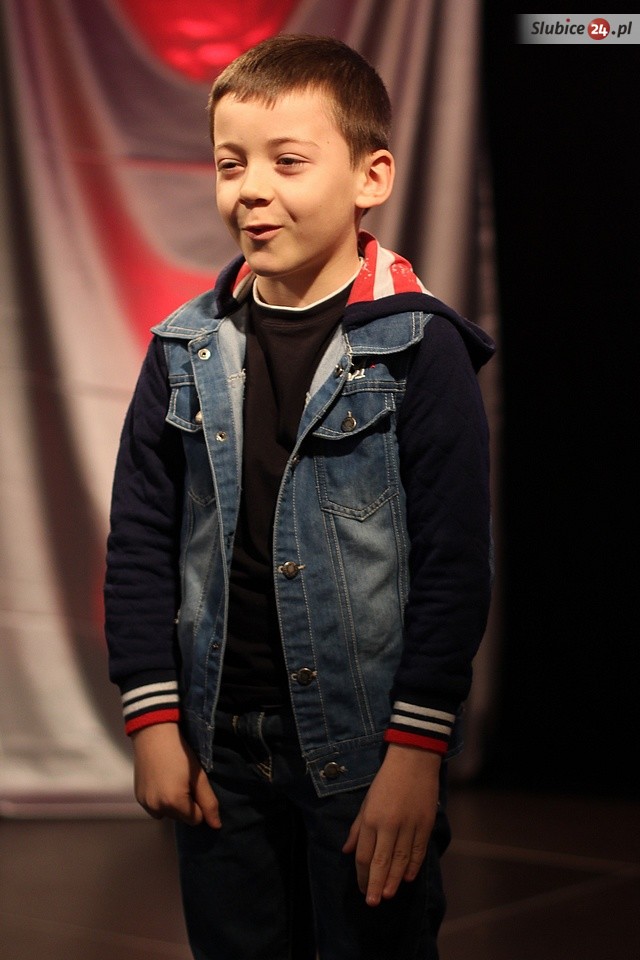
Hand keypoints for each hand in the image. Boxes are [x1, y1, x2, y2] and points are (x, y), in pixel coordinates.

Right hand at [131, 723, 220, 828]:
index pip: (196, 820)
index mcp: (174, 803)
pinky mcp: (138, 798)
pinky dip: (160, 801)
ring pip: (168, 814)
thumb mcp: (199, 776)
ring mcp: (145, 804)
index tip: (195, 786)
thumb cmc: (181, 753)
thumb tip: (216, 826)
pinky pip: (155, 809)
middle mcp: (157, 808)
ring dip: (172, 805)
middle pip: (181, 818)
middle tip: (183, 781)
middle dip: (186, 805)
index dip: (199, 804)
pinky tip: (161, 783)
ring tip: (172, 781)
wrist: (154, 735)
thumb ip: (209, 802)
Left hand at [342, 744, 440, 905]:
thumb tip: (347, 852)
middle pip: (381, 862)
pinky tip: (406, 878)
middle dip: (376, 885)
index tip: (362, 889)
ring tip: (388, 895)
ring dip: (393, 880)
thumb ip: (357, 828)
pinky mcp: (425, 824)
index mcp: (371, 819)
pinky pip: (418, 851)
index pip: (365, 855)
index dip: (362, 875)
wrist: (413, 760)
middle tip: (373, 903)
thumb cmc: (385, 781)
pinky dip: (412, 866)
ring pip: (400, 860)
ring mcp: (409, 825)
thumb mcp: (366, 802)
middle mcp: (389, 825)